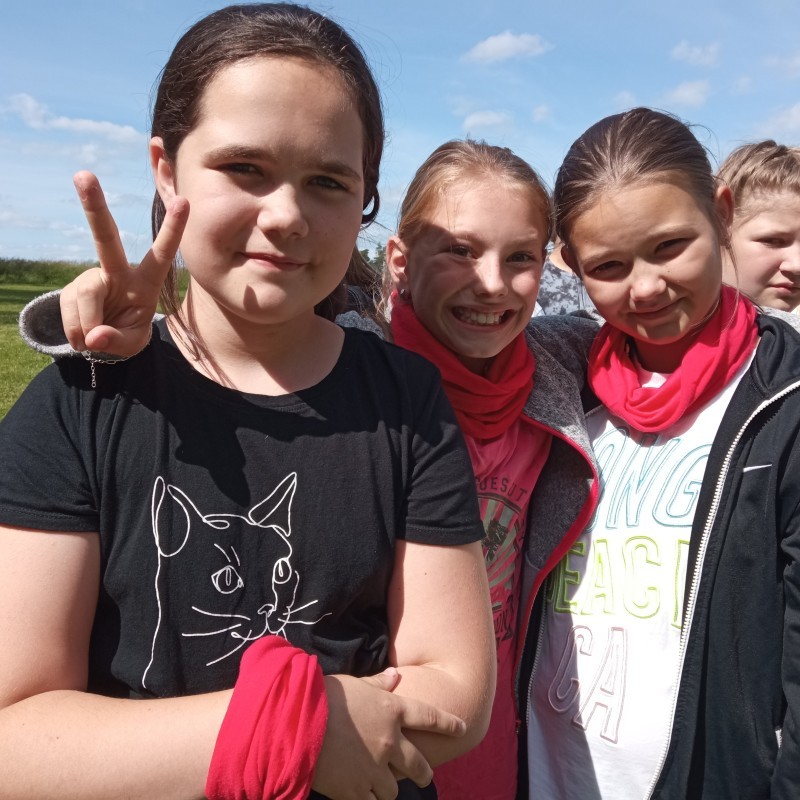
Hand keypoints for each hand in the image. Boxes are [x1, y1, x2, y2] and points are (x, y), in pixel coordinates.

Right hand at [62, 171, 188, 354]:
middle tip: (83, 175)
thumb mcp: (132, 344)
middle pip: (106, 238)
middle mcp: (118, 272)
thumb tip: (94, 336)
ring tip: (94, 339)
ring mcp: (92, 277)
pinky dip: (75, 330)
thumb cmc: (128, 334)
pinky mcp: (71, 288)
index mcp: (146, 282)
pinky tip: (82, 336)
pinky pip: (69, 309)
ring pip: (86, 295)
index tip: (184, 201)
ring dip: (88, 325)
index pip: (163, 253)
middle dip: (95, 207)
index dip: (173, 229)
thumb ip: (117, 340)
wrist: (103, 340)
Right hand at [312, 669, 465, 799]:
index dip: (448, 723)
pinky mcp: (356, 790)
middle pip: (418, 764)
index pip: (430, 716)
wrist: (297, 723)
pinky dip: (368, 798)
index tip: (462, 728)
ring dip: (389, 786)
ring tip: (380, 783)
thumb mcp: (354, 683)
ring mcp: (375, 768)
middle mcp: (390, 740)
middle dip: (423, 772)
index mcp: (391, 709)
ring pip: (394, 788)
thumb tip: (395, 676)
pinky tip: (362, 793)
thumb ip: (377, 684)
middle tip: (423, 775)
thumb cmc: (324, 697)